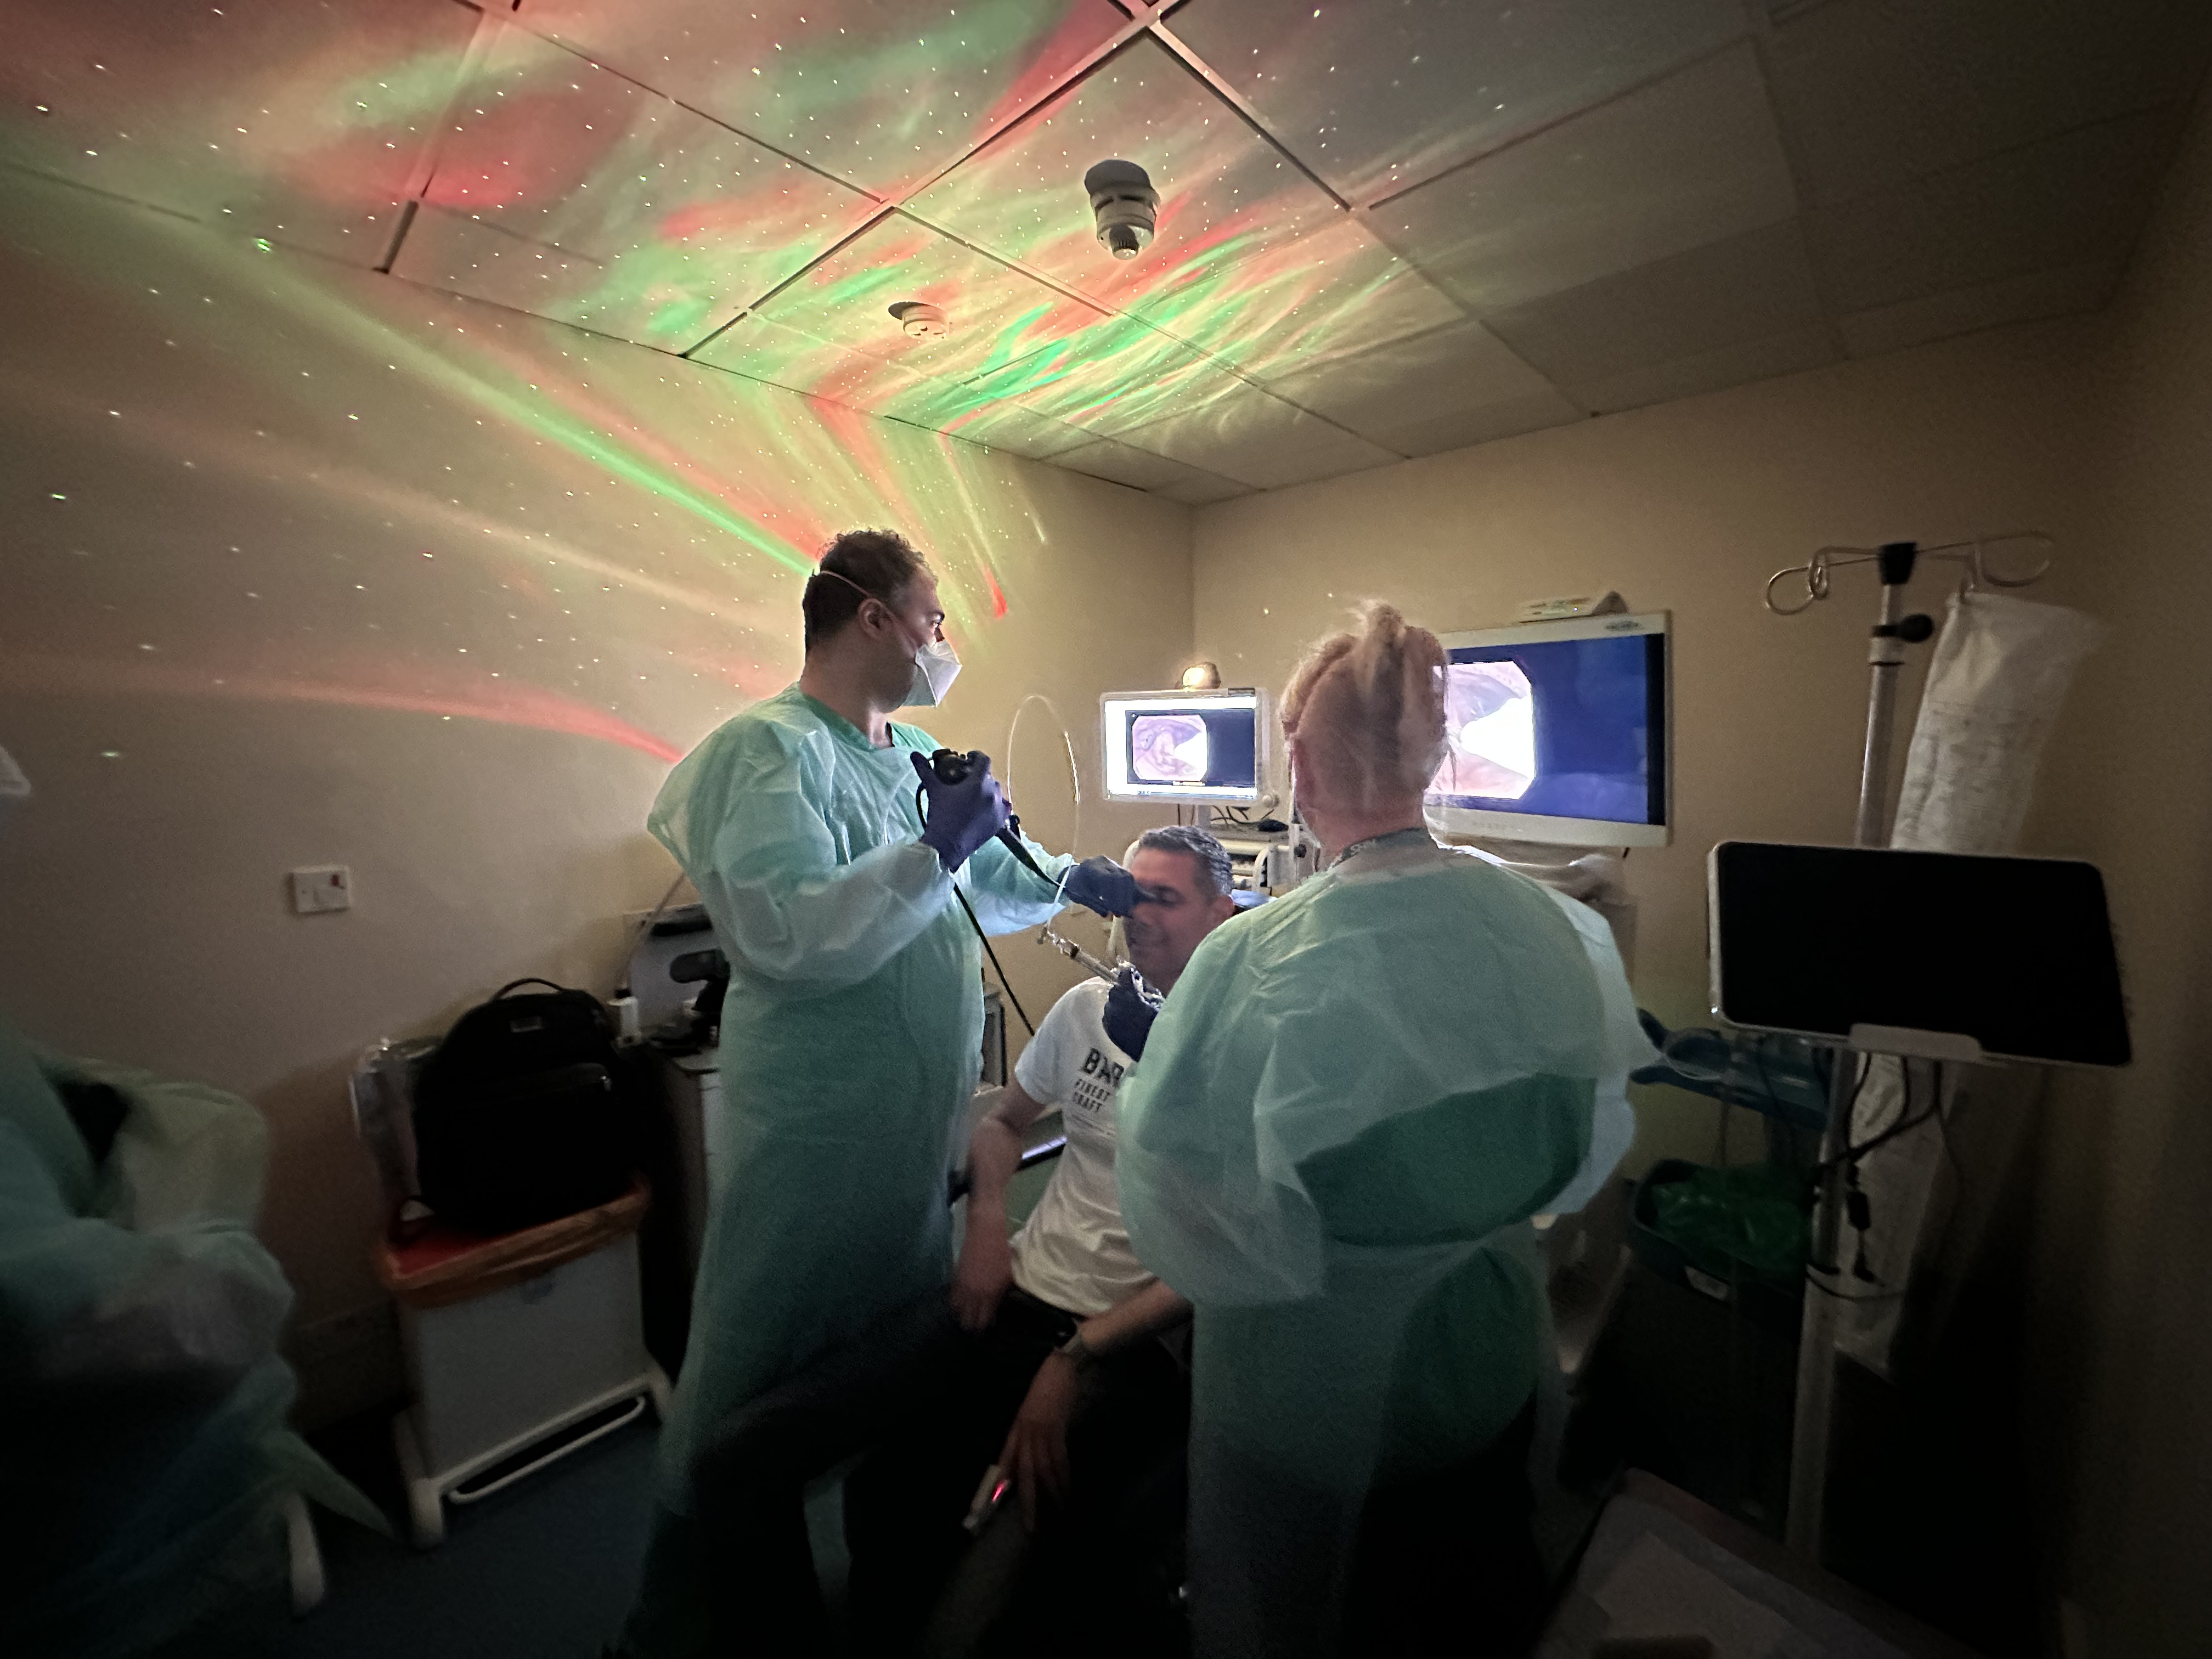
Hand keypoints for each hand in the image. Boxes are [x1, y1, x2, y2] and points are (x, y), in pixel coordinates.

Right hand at [912, 750, 1009, 872]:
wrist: (947, 845)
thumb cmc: (940, 815)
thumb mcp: (934, 790)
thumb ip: (925, 770)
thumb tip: (914, 754)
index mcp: (978, 783)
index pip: (984, 760)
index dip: (976, 756)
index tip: (968, 759)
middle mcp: (992, 793)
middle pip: (989, 777)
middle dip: (979, 776)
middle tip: (967, 780)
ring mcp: (998, 809)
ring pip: (997, 792)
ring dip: (988, 790)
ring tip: (976, 794)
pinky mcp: (999, 823)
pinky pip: (1004, 808)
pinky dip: (998, 804)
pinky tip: (988, 806)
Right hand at [950, 1218, 1012, 1332]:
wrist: (986, 1230)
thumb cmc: (1003, 1251)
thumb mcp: (1009, 1275)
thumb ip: (1002, 1295)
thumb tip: (998, 1309)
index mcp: (990, 1294)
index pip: (983, 1321)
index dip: (984, 1327)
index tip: (986, 1329)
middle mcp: (974, 1294)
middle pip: (967, 1320)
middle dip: (971, 1325)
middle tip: (975, 1326)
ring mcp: (963, 1286)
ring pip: (957, 1310)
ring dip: (961, 1315)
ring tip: (966, 1317)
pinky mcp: (955, 1277)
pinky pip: (952, 1298)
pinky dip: (955, 1303)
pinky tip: (959, 1305)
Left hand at [999, 1348, 1080, 1530]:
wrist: (1059, 1360)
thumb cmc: (1045, 1380)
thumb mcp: (1030, 1406)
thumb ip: (1028, 1427)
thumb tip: (1033, 1449)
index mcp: (1016, 1426)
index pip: (1006, 1459)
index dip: (1002, 1481)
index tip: (996, 1502)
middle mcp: (1025, 1431)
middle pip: (1023, 1471)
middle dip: (1026, 1499)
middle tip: (1030, 1525)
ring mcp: (1041, 1430)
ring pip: (1042, 1469)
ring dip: (1049, 1492)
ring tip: (1056, 1512)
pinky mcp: (1057, 1427)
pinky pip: (1059, 1458)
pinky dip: (1063, 1476)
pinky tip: (1067, 1490)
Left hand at [1059, 854, 1139, 917]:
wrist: (1073, 874)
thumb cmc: (1075, 887)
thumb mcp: (1080, 897)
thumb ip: (1094, 904)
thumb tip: (1106, 913)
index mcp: (1090, 867)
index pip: (1108, 879)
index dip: (1115, 896)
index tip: (1116, 911)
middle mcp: (1103, 861)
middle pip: (1121, 877)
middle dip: (1124, 897)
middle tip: (1123, 913)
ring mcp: (1111, 863)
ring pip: (1127, 876)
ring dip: (1129, 895)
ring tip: (1127, 911)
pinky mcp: (1118, 868)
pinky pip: (1128, 878)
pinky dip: (1131, 891)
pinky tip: (1134, 903)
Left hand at [1102, 967, 1161, 1060]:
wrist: (1158, 1050)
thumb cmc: (1162, 1024)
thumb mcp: (1159, 1002)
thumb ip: (1149, 992)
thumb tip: (1143, 987)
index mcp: (1128, 994)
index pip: (1124, 975)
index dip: (1131, 975)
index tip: (1136, 976)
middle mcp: (1115, 1004)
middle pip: (1115, 990)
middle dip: (1124, 990)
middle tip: (1136, 994)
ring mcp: (1110, 1019)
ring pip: (1111, 1004)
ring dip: (1119, 1003)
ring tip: (1131, 1009)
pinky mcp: (1109, 1031)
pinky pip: (1109, 1018)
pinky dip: (1116, 1016)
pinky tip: (1126, 1021)